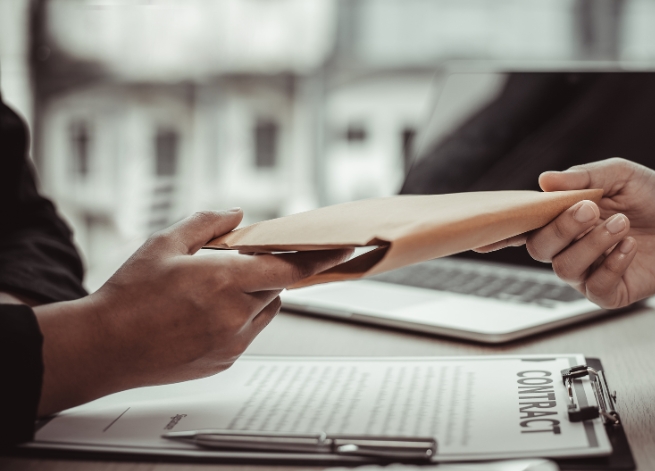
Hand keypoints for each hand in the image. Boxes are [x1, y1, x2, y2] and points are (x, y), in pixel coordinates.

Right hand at [33, 209, 349, 415]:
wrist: (103, 346)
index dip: (321, 258)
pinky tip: (205, 315)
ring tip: (213, 291)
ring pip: (265, 310)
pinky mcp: (225, 359)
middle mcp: (235, 314)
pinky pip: (248, 332)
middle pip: (275, 287)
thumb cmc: (129, 295)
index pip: (290, 269)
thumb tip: (237, 214)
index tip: (345, 249)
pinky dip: (240, 318)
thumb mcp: (164, 244)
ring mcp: (232, 341)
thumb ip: (207, 224)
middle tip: (236, 265)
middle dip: (264, 271)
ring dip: (254, 295)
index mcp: (225, 281)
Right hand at [476, 158, 654, 307]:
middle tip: (592, 208)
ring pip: (565, 267)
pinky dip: (612, 263)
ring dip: (593, 242)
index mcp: (562, 219)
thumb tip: (545, 179)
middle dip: (563, 227)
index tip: (480, 237)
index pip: (522, 227)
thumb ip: (584, 177)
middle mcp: (568, 248)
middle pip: (539, 247)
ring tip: (623, 224)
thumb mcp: (621, 175)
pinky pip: (596, 285)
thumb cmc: (653, 199)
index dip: (499, 234)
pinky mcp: (608, 292)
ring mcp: (585, 272)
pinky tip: (629, 247)